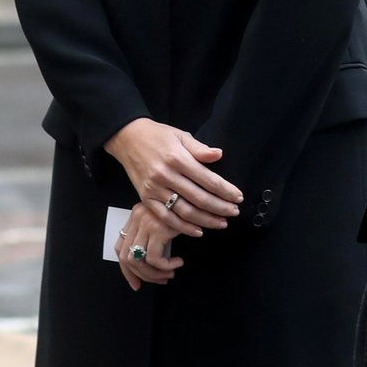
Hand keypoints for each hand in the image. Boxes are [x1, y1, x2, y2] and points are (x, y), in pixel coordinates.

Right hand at [105, 118, 242, 236]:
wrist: (127, 138)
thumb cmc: (158, 135)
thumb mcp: (180, 135)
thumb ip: (199, 148)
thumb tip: (219, 155)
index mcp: (177, 158)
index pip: (208, 179)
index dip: (225, 190)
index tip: (238, 197)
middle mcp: (166, 176)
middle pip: (199, 198)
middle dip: (220, 208)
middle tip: (234, 212)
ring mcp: (155, 189)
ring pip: (184, 211)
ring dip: (205, 220)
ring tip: (221, 223)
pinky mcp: (146, 199)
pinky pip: (166, 217)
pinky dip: (183, 227)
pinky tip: (198, 231)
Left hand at [114, 202, 182, 290]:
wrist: (201, 199)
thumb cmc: (187, 210)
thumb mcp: (165, 220)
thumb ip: (152, 235)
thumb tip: (146, 266)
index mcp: (136, 214)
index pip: (120, 247)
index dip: (126, 269)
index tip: (137, 283)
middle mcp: (137, 216)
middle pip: (126, 257)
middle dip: (141, 275)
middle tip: (158, 281)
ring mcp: (146, 222)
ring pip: (139, 261)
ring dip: (155, 274)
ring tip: (170, 274)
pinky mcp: (158, 228)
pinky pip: (155, 259)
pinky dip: (166, 267)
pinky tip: (178, 263)